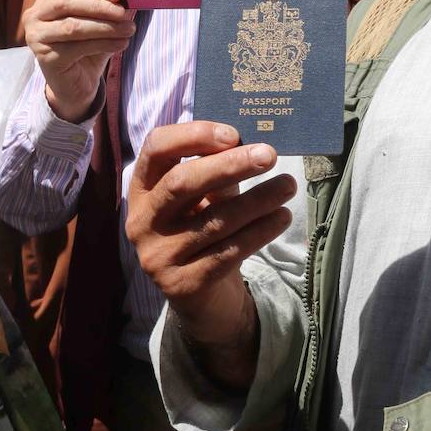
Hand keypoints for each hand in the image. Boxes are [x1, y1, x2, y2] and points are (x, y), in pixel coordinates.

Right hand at [23, 0, 134, 123]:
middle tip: (123, 12)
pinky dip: (104, 44)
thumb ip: (107, 6)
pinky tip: (121, 44)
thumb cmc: (87, 47)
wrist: (76, 83)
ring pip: (72, 26)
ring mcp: (37, 37)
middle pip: (65, 2)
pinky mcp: (45, 58)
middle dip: (98, 6)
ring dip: (105, 27)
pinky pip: (77, 47)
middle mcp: (35, 15)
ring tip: (129, 29)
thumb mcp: (97, 22)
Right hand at [125, 122, 296, 389]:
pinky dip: (259, 232)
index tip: (233, 133)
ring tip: (288, 185)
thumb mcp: (204, 197)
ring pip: (213, 221)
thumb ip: (216, 170)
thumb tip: (252, 141)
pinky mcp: (181, 285)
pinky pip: (227, 253)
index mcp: (143, 189)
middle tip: (269, 155)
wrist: (202, 298)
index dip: (192, 136)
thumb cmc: (204, 229)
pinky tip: (281, 218)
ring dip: (257, 200)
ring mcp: (157, 256)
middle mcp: (142, 222)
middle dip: (229, 165)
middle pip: (182, 183)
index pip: (155, 149)